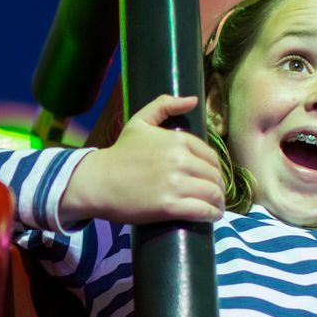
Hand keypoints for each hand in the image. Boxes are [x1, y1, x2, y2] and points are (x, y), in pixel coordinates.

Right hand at [60, 94, 224, 225]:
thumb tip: (192, 100)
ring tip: (215, 207)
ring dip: (218, 202)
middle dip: (218, 187)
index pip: (210, 156)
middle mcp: (179, 160)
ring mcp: (175, 184)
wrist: (98, 181)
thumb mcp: (139, 122)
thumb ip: (164, 105)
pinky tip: (212, 216)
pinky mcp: (169, 206)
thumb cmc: (119, 153)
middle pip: (213, 176)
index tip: (212, 178)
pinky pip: (202, 210)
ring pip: (211, 193)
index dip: (215, 169)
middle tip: (215, 195)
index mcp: (177, 140)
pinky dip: (211, 214)